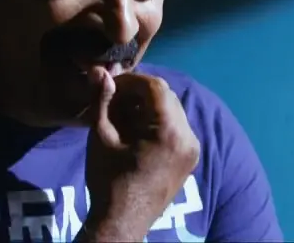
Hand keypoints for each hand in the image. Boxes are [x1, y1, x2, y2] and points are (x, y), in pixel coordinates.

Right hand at [82, 68, 200, 241]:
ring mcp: (193, 148)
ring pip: (173, 110)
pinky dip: (158, 122)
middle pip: (167, 97)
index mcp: (169, 131)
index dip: (131, 81)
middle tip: (114, 101)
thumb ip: (103, 100)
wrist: (122, 222)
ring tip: (123, 117)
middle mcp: (189, 136)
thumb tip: (100, 70)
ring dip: (149, 107)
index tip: (110, 86)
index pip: (156, 87)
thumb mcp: (101, 137)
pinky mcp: (191, 157)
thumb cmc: (108, 180)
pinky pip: (177, 128)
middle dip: (140, 93)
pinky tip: (137, 132)